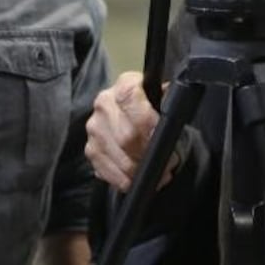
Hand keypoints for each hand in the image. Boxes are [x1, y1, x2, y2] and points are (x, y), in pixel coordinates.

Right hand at [84, 71, 176, 191]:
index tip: (161, 136)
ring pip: (118, 157)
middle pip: (126, 135)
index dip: (147, 120)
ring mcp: (94, 127)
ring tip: (158, 173)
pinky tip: (138, 178)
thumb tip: (174, 106)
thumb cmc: (153, 110)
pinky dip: (125, 179)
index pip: (129, 98)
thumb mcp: (164, 100)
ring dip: (140, 170)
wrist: (135, 117)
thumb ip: (168, 103)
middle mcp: (105, 103)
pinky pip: (108, 170)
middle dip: (149, 153)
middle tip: (168, 163)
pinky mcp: (91, 149)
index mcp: (125, 85)